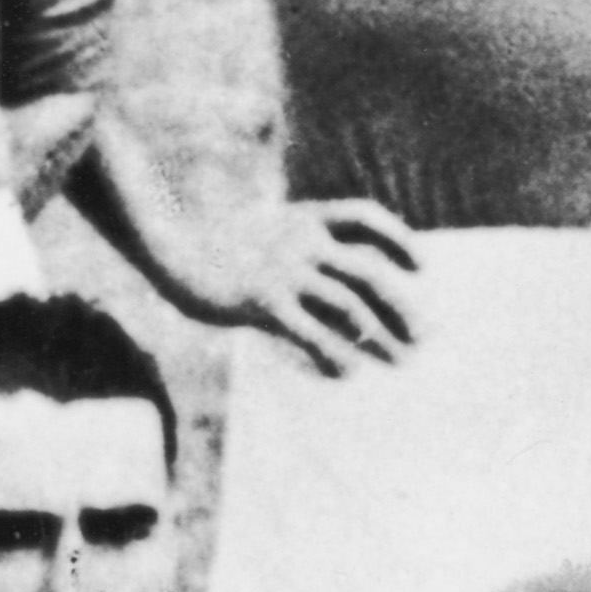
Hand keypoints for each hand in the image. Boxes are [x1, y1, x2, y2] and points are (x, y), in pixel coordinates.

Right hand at [210, 198, 424, 377]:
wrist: (167, 250)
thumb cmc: (216, 250)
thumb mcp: (265, 235)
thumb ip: (302, 254)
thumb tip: (348, 307)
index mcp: (304, 217)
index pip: (364, 217)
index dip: (398, 239)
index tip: (421, 266)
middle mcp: (302, 241)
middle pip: (369, 271)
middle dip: (401, 305)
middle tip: (423, 336)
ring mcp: (284, 270)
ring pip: (350, 306)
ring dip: (380, 337)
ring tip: (397, 362)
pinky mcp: (264, 302)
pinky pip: (311, 333)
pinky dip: (335, 355)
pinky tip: (347, 374)